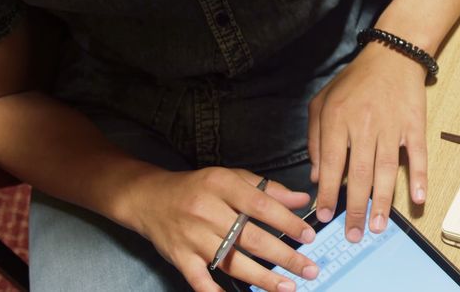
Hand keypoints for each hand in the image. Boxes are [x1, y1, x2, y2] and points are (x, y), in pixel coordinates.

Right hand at [127, 168, 318, 291]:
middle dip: (284, 256)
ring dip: (262, 278)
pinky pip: (200, 280)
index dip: (287, 222)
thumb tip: (301, 200)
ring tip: (287, 287)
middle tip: (309, 268)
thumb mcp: (232, 178)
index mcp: (222, 186)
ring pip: (231, 261)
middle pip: (251, 238)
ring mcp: (192, 237)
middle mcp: (207, 211)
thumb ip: (268, 189)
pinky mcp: (180, 257)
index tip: (309, 236)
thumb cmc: (198, 187)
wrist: (149, 198)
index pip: (261, 205)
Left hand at [307, 42, 427, 240]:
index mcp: (338, 119)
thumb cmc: (354, 81)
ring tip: (377, 226)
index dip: (327, 193)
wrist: (393, 55)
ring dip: (382, 201)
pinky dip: (420, 178)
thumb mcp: (322, 102)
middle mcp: (364, 125)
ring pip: (387, 170)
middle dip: (355, 208)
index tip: (324, 217)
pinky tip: (418, 200)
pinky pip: (418, 155)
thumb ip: (314, 138)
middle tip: (353, 235)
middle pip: (358, 174)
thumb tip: (315, 176)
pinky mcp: (415, 126)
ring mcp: (392, 126)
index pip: (330, 164)